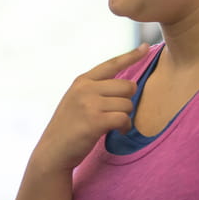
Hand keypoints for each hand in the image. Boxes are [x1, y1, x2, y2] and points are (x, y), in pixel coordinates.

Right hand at [32, 44, 148, 174]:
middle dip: (127, 101)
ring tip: (114, 125)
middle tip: (116, 113)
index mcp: (82, 81)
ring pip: (127, 104)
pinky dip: (124, 127)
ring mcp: (89, 104)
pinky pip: (123, 118)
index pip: (111, 64)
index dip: (131, 56)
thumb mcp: (76, 100)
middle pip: (127, 86)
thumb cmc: (69, 128)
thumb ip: (95, 90)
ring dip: (126, 117)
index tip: (145, 47)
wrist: (53, 151)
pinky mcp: (95, 121)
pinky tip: (118, 132)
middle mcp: (85, 88)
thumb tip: (125, 86)